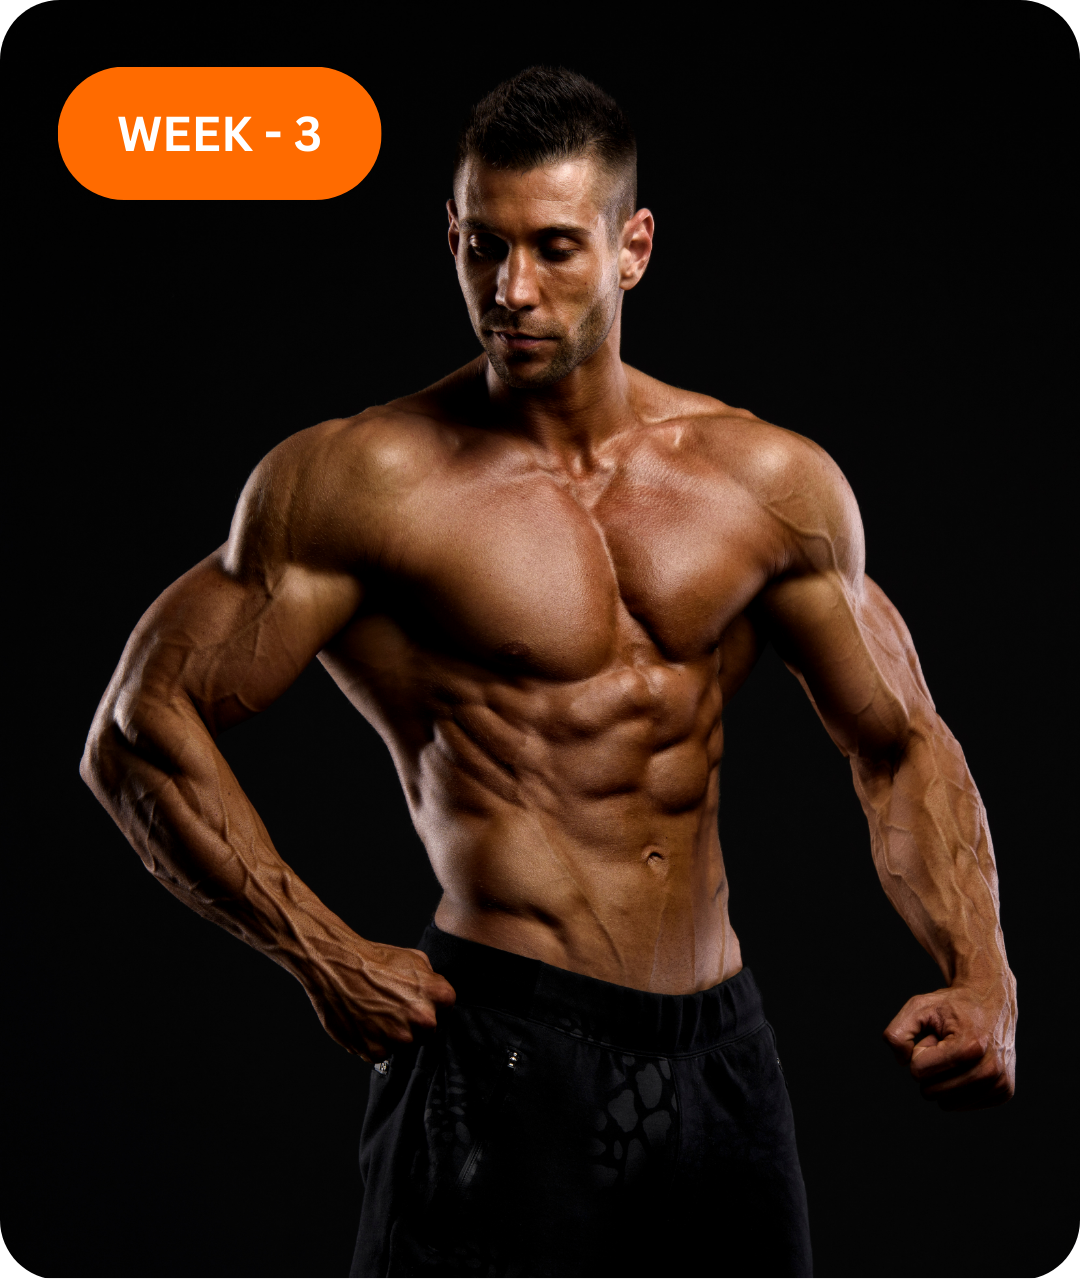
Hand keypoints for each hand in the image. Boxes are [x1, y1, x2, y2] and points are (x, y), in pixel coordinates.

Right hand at [302, 941, 456, 1061]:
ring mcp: (400, 1038)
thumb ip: (431, 980)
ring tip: (375, 1012)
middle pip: (427, 1031)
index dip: (429, 1003)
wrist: (337, 965)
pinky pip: (381, 1053)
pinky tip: (364, 1022)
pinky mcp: (376, 1051)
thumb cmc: (373, 959)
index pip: (446, 1010)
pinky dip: (373, 1041)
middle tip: (392, 1006)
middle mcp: (423, 1019)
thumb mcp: (414, 958)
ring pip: (404, 1044)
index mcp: (438, 995)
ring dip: (393, 1034)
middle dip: (413, 1021)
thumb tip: (435, 995)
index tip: (415, 999)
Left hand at [884, 978, 1015, 1109]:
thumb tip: (903, 1062)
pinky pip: (961, 1105)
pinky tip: (970, 1064)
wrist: (992, 1002)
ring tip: (958, 1054)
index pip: (917, 1071)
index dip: (919, 1051)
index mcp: (968, 1047)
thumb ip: (898, 1033)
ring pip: (946, 1103)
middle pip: (931, 1091)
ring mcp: (1000, 1083)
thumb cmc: (952, 1006)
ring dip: (945, 1078)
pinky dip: (958, 1087)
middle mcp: (989, 1069)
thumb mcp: (918, 1007)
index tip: (935, 1036)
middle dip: (931, 1067)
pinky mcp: (1005, 1092)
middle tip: (947, 1045)